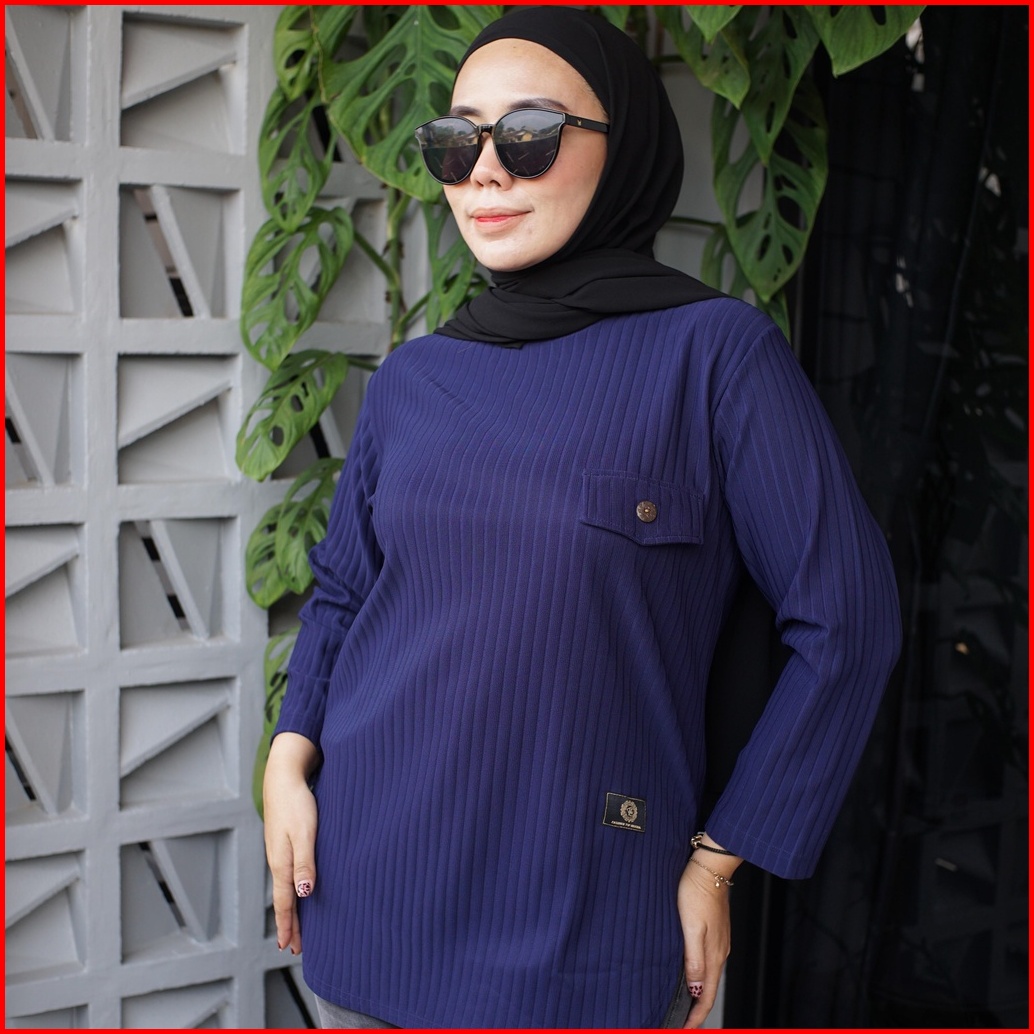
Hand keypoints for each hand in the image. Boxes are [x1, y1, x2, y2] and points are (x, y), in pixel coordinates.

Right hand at [263, 732, 319, 954]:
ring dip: (291, 909)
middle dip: (290, 924)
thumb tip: (303, 893)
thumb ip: (304, 862)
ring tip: (295, 926)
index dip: (288, 925)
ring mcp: (279, 852)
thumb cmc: (296, 804)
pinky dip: (292, 889)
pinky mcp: (284, 842)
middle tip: (294, 947)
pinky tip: (297, 889)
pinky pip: (288, 874)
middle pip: (284, 899)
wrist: (284, 778)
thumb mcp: (304, 833)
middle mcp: (278, 861)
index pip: (285, 902)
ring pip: (285, 887)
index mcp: (282, 863)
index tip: (289, 947)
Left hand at [676, 837, 739, 1027]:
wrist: (710, 868)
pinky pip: (708, 963)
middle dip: (697, 1011)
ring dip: (698, 995)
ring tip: (685, 1007)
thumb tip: (695, 988)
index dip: (695, 1017)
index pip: (706, 996)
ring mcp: (719, 943)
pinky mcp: (715, 933)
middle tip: (682, 1024)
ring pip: (709, 978)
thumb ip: (694, 959)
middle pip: (708, 991)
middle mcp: (719, 953)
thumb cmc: (697, 893)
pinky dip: (699, 977)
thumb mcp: (692, 927)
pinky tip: (691, 976)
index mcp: (714, 955)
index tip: (684, 1029)